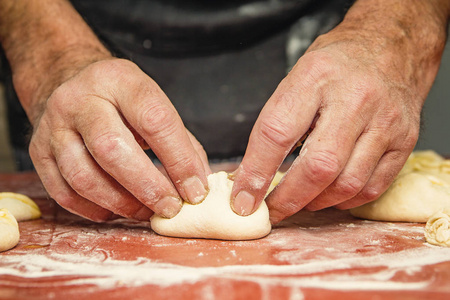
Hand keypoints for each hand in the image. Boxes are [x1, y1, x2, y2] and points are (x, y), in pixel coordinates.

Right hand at [29, 58, 210, 221]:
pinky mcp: (38, 151)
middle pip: (112, 149)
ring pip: (84, 176)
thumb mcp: (153, 105)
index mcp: (121, 81)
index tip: (195, 189)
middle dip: (147, 186)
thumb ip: (181, 142)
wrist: (68, 82)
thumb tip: (199, 184)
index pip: (154, 120)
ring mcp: (54, 126)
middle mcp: (81, 100)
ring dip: (121, 203)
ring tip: (146, 212)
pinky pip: (64, 192)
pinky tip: (116, 210)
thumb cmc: (120, 100)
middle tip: (170, 207)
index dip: (179, 160)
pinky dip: (94, 209)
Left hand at [231, 0, 446, 222]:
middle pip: (318, 167)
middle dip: (288, 199)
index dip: (255, 173)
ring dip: (315, 203)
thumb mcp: (298, 77)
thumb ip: (277, 123)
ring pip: (347, 184)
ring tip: (299, 201)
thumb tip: (250, 174)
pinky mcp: (405, 141)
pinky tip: (329, 195)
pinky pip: (372, 187)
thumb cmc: (337, 65)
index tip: (242, 199)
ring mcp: (385, 122)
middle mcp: (355, 99)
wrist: (392, 46)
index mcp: (316, 77)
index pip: (277, 133)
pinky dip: (344, 200)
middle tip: (271, 210)